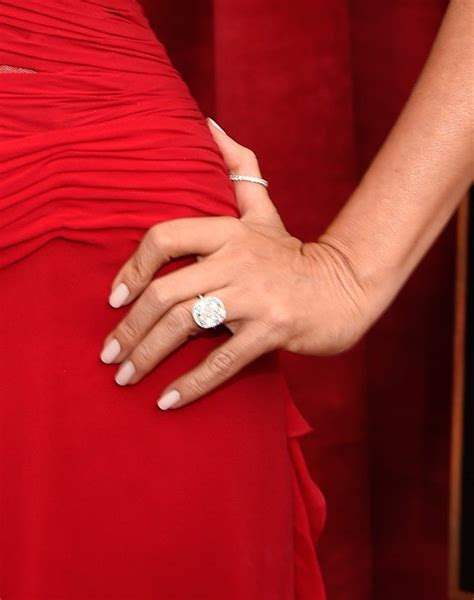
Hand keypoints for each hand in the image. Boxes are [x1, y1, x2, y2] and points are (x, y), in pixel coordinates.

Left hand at [99, 118, 369, 409]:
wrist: (346, 287)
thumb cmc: (292, 253)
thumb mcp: (263, 208)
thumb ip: (237, 168)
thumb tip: (207, 122)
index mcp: (229, 231)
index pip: (164, 238)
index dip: (130, 269)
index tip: (112, 300)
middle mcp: (239, 259)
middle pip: (166, 293)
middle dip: (128, 329)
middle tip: (107, 356)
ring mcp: (256, 296)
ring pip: (187, 326)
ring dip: (147, 356)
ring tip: (124, 378)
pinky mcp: (273, 330)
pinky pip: (222, 361)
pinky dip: (191, 384)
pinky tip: (167, 402)